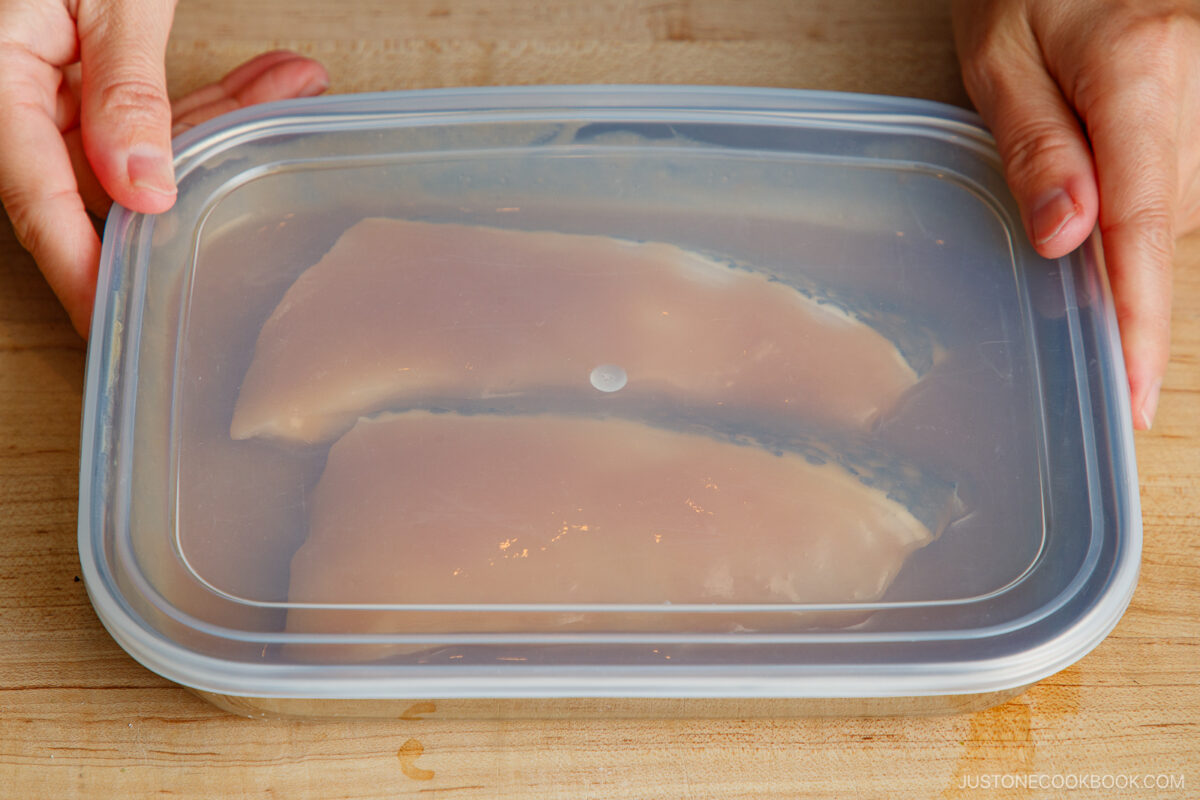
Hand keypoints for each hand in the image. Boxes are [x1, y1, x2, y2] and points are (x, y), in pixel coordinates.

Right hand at [0, 0, 328, 337]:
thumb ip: (124, 90)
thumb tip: (144, 188)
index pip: (40, 206)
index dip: (87, 271)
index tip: (127, 323)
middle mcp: (19, 96)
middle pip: (101, 182)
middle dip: (191, 185)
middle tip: (248, 231)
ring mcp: (55, 85)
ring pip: (142, 138)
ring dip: (222, 120)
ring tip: (293, 89)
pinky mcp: (85, 69)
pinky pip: (148, 101)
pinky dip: (213, 91)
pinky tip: (276, 78)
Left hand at [952, 0, 1199, 429]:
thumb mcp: (1001, 59)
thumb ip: (1037, 146)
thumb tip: (1064, 240)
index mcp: (1138, 69)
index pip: (1144, 222)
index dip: (1138, 317)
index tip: (1134, 394)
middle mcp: (1199, 85)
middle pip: (1165, 221)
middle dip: (1107, 241)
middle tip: (1051, 198)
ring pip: (1179, 206)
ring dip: (1126, 207)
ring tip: (1077, 135)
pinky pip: (1187, 180)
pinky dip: (1145, 187)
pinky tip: (1109, 149)